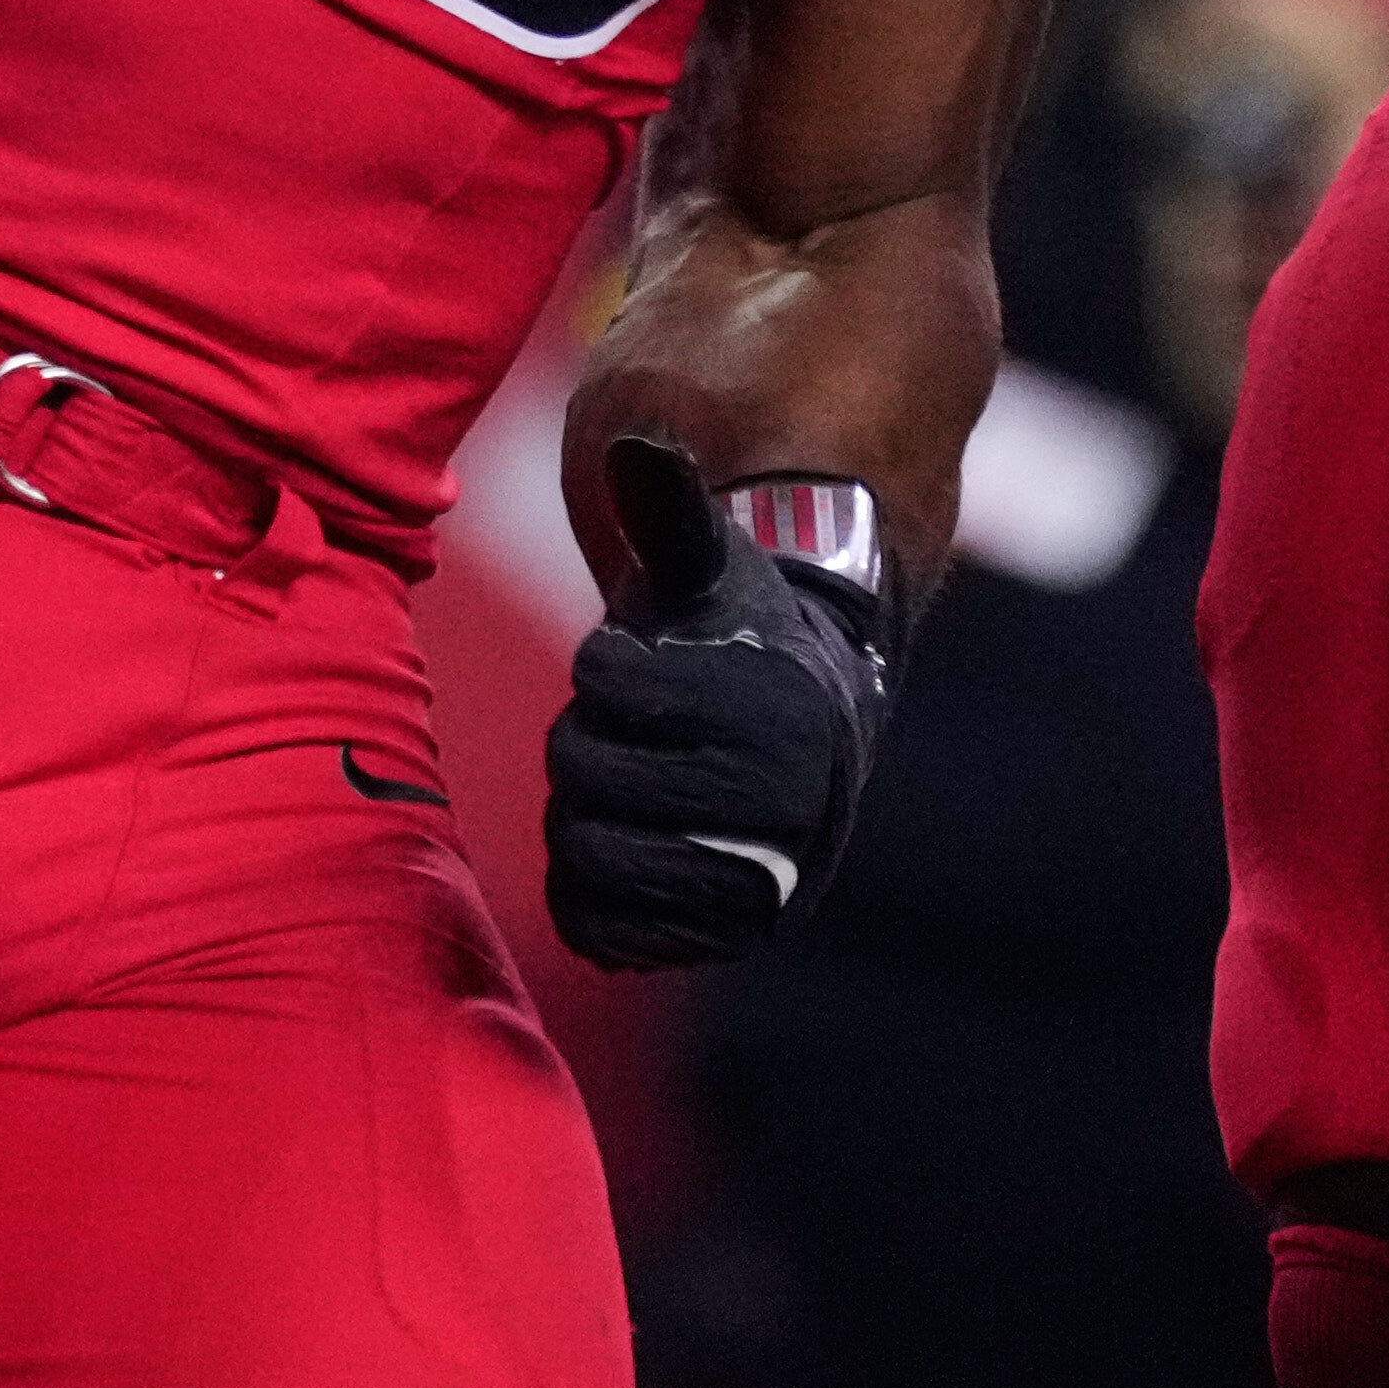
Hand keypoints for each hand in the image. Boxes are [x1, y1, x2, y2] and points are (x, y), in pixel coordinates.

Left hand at [540, 440, 892, 971]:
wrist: (807, 743)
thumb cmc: (740, 642)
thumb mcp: (712, 569)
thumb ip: (670, 508)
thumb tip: (633, 445)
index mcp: (777, 707)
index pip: (604, 679)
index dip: (606, 663)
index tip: (651, 661)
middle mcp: (784, 810)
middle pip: (581, 772)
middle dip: (587, 739)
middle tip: (634, 730)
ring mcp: (757, 886)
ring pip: (582, 855)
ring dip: (582, 812)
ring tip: (627, 784)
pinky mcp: (720, 942)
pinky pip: (597, 929)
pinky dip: (586, 889)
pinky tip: (619, 842)